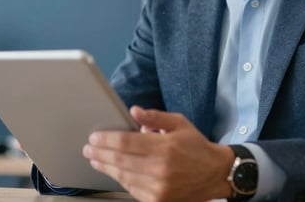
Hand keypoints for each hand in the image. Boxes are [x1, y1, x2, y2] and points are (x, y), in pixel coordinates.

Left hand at [83, 106, 233, 201]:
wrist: (215, 174)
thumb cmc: (197, 147)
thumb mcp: (179, 124)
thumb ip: (155, 117)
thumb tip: (134, 111)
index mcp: (165, 147)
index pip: (126, 143)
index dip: (106, 140)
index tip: (94, 137)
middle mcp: (161, 169)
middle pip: (120, 161)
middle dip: (100, 154)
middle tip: (89, 149)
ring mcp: (159, 188)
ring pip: (123, 177)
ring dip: (106, 168)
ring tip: (96, 160)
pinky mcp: (159, 200)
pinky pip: (132, 189)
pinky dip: (121, 180)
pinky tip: (114, 172)